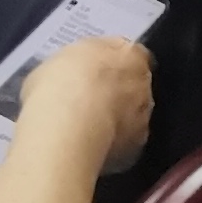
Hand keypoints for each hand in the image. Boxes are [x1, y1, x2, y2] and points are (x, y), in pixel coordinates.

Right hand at [12, 33, 154, 173]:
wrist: (66, 125)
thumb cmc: (58, 84)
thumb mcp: (58, 59)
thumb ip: (78, 64)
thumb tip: (72, 73)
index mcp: (129, 54)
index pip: (129, 54)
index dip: (111, 66)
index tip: (92, 75)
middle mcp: (143, 82)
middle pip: (134, 86)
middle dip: (115, 94)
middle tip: (86, 103)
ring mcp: (143, 116)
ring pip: (132, 116)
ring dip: (116, 121)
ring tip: (85, 130)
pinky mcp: (135, 148)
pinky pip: (124, 144)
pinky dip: (111, 146)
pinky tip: (88, 149)